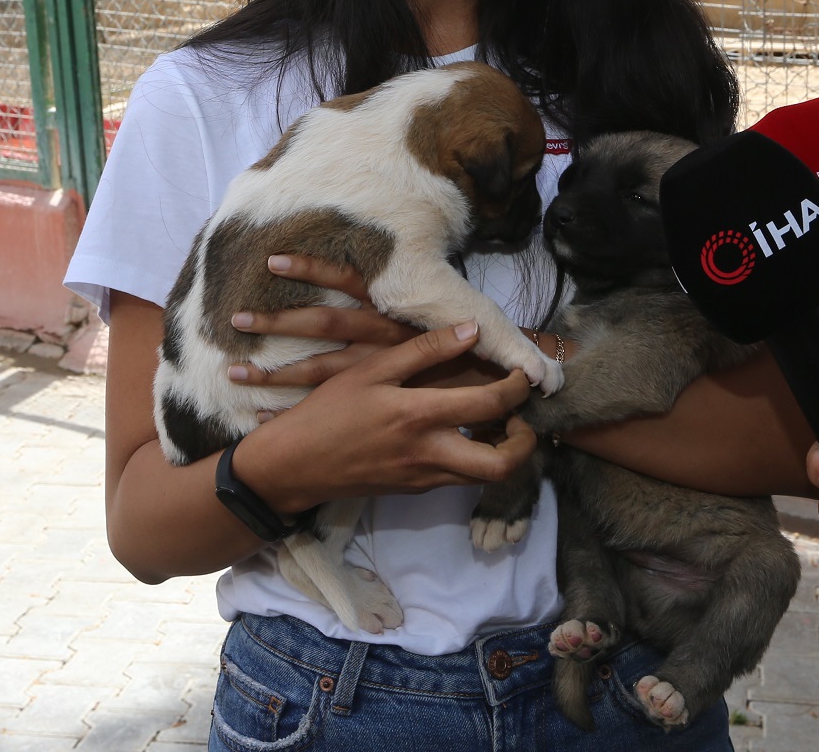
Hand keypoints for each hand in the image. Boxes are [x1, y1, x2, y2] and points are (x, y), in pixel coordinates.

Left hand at [229, 254, 505, 392]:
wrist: (506, 386)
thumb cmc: (475, 348)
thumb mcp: (449, 317)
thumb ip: (413, 293)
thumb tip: (383, 265)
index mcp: (395, 308)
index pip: (348, 278)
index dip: (313, 268)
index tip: (274, 258)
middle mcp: (383, 335)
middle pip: (322, 323)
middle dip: (279, 321)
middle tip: (236, 316)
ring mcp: (379, 371)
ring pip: (318, 369)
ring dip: (273, 371)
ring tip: (231, 370)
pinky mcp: (380, 397)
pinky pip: (329, 406)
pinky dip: (292, 408)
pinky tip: (257, 413)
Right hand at [230, 322, 537, 513]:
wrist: (293, 465)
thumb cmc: (328, 411)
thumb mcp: (371, 369)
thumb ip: (424, 350)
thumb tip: (471, 329)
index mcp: (420, 416)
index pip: (491, 405)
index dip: (517, 388)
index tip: (522, 373)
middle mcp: (430, 453)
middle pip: (502, 465)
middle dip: (526, 443)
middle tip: (522, 417)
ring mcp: (423, 477)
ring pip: (484, 478)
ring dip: (502, 452)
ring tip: (497, 422)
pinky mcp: (414, 489)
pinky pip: (458, 478)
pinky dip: (473, 459)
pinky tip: (463, 433)